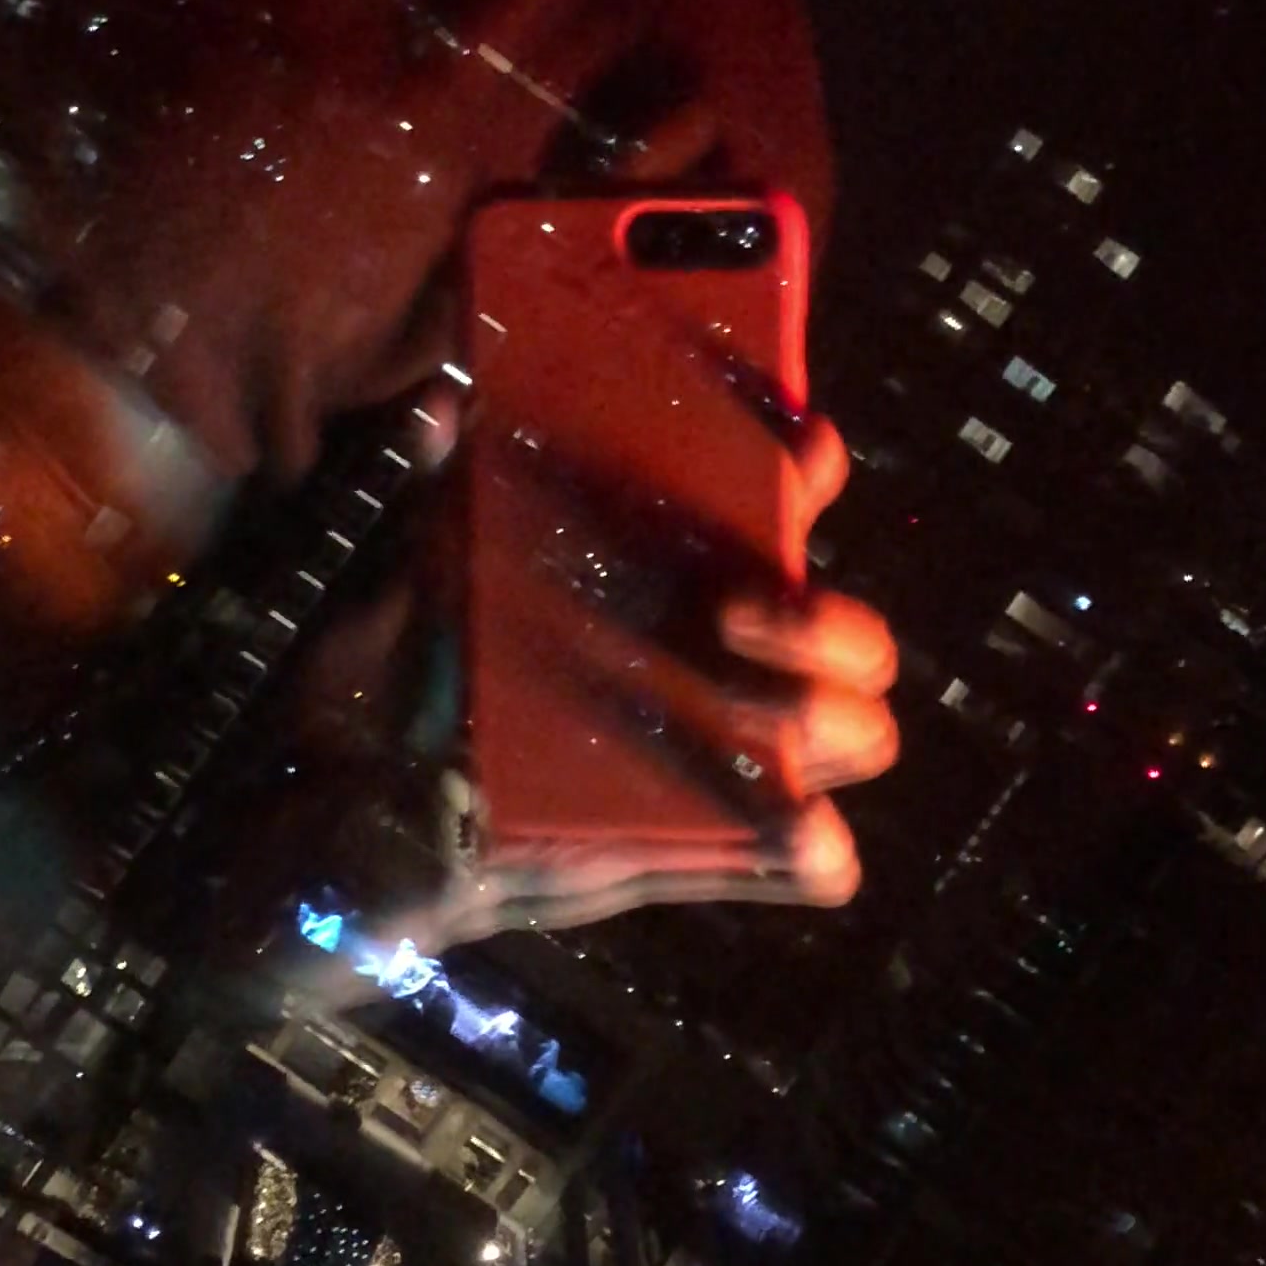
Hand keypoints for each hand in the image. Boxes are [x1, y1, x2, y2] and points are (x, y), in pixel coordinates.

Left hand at [214, 405, 897, 995]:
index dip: (812, 473)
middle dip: (822, 624)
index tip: (799, 451)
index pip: (795, 504)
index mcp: (700, 575)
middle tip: (727, 611)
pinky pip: (817, 857)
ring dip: (820, 716)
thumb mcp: (444, 571)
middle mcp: (745, 661)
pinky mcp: (725, 844)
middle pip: (858, 641)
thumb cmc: (447, 664)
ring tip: (738, 712)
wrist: (406, 805)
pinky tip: (792, 829)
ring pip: (859, 733)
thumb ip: (448, 486)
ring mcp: (746, 753)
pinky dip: (816, 847)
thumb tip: (440, 408)